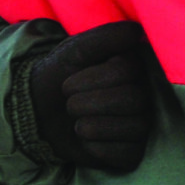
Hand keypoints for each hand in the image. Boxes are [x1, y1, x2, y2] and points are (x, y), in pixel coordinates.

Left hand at [28, 21, 155, 172]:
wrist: (40, 113)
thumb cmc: (59, 76)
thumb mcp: (74, 50)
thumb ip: (104, 37)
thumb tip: (137, 31)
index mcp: (133, 66)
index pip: (127, 71)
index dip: (93, 79)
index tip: (68, 84)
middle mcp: (144, 94)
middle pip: (133, 99)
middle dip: (90, 103)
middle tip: (69, 104)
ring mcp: (141, 124)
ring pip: (136, 126)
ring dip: (93, 126)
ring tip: (76, 123)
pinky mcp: (133, 152)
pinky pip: (129, 153)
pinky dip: (100, 148)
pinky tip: (86, 141)